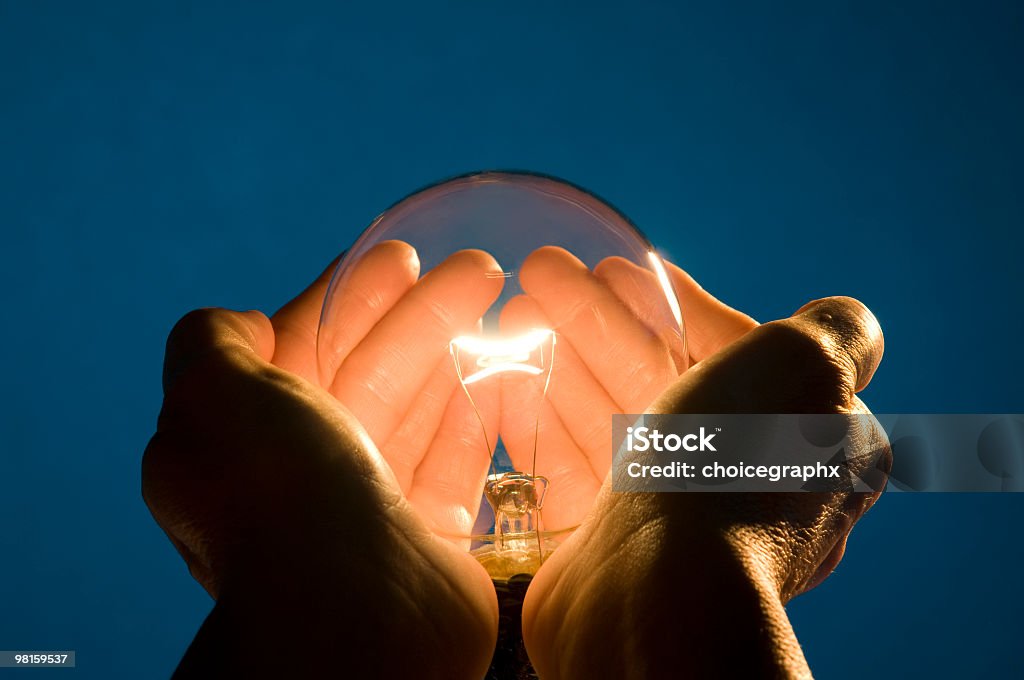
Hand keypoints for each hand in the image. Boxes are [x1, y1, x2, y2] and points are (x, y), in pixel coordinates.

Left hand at [142, 243, 502, 677]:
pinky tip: (513, 367)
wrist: (353, 612)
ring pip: (419, 408)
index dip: (348, 296)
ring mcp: (370, 506)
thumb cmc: (281, 494)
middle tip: (477, 268)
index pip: (302, 347)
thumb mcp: (212, 395)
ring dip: (458, 351)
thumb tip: (244, 323)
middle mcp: (304, 474)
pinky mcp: (430, 533)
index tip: (398, 258)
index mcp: (245, 439)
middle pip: (370, 370)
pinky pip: (460, 457)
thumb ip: (209, 343)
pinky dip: (483, 411)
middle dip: (420, 313)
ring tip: (504, 300)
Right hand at [519, 255, 886, 678]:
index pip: (734, 352)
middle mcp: (740, 481)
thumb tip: (845, 316)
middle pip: (661, 376)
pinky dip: (543, 414)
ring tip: (514, 311)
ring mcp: (671, 513)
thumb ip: (838, 331)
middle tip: (542, 275)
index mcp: (803, 443)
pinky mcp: (607, 538)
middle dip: (601, 320)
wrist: (658, 593)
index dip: (675, 305)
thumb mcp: (811, 369)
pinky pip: (572, 461)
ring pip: (611, 413)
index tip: (618, 270)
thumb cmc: (733, 471)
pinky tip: (505, 375)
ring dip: (564, 357)